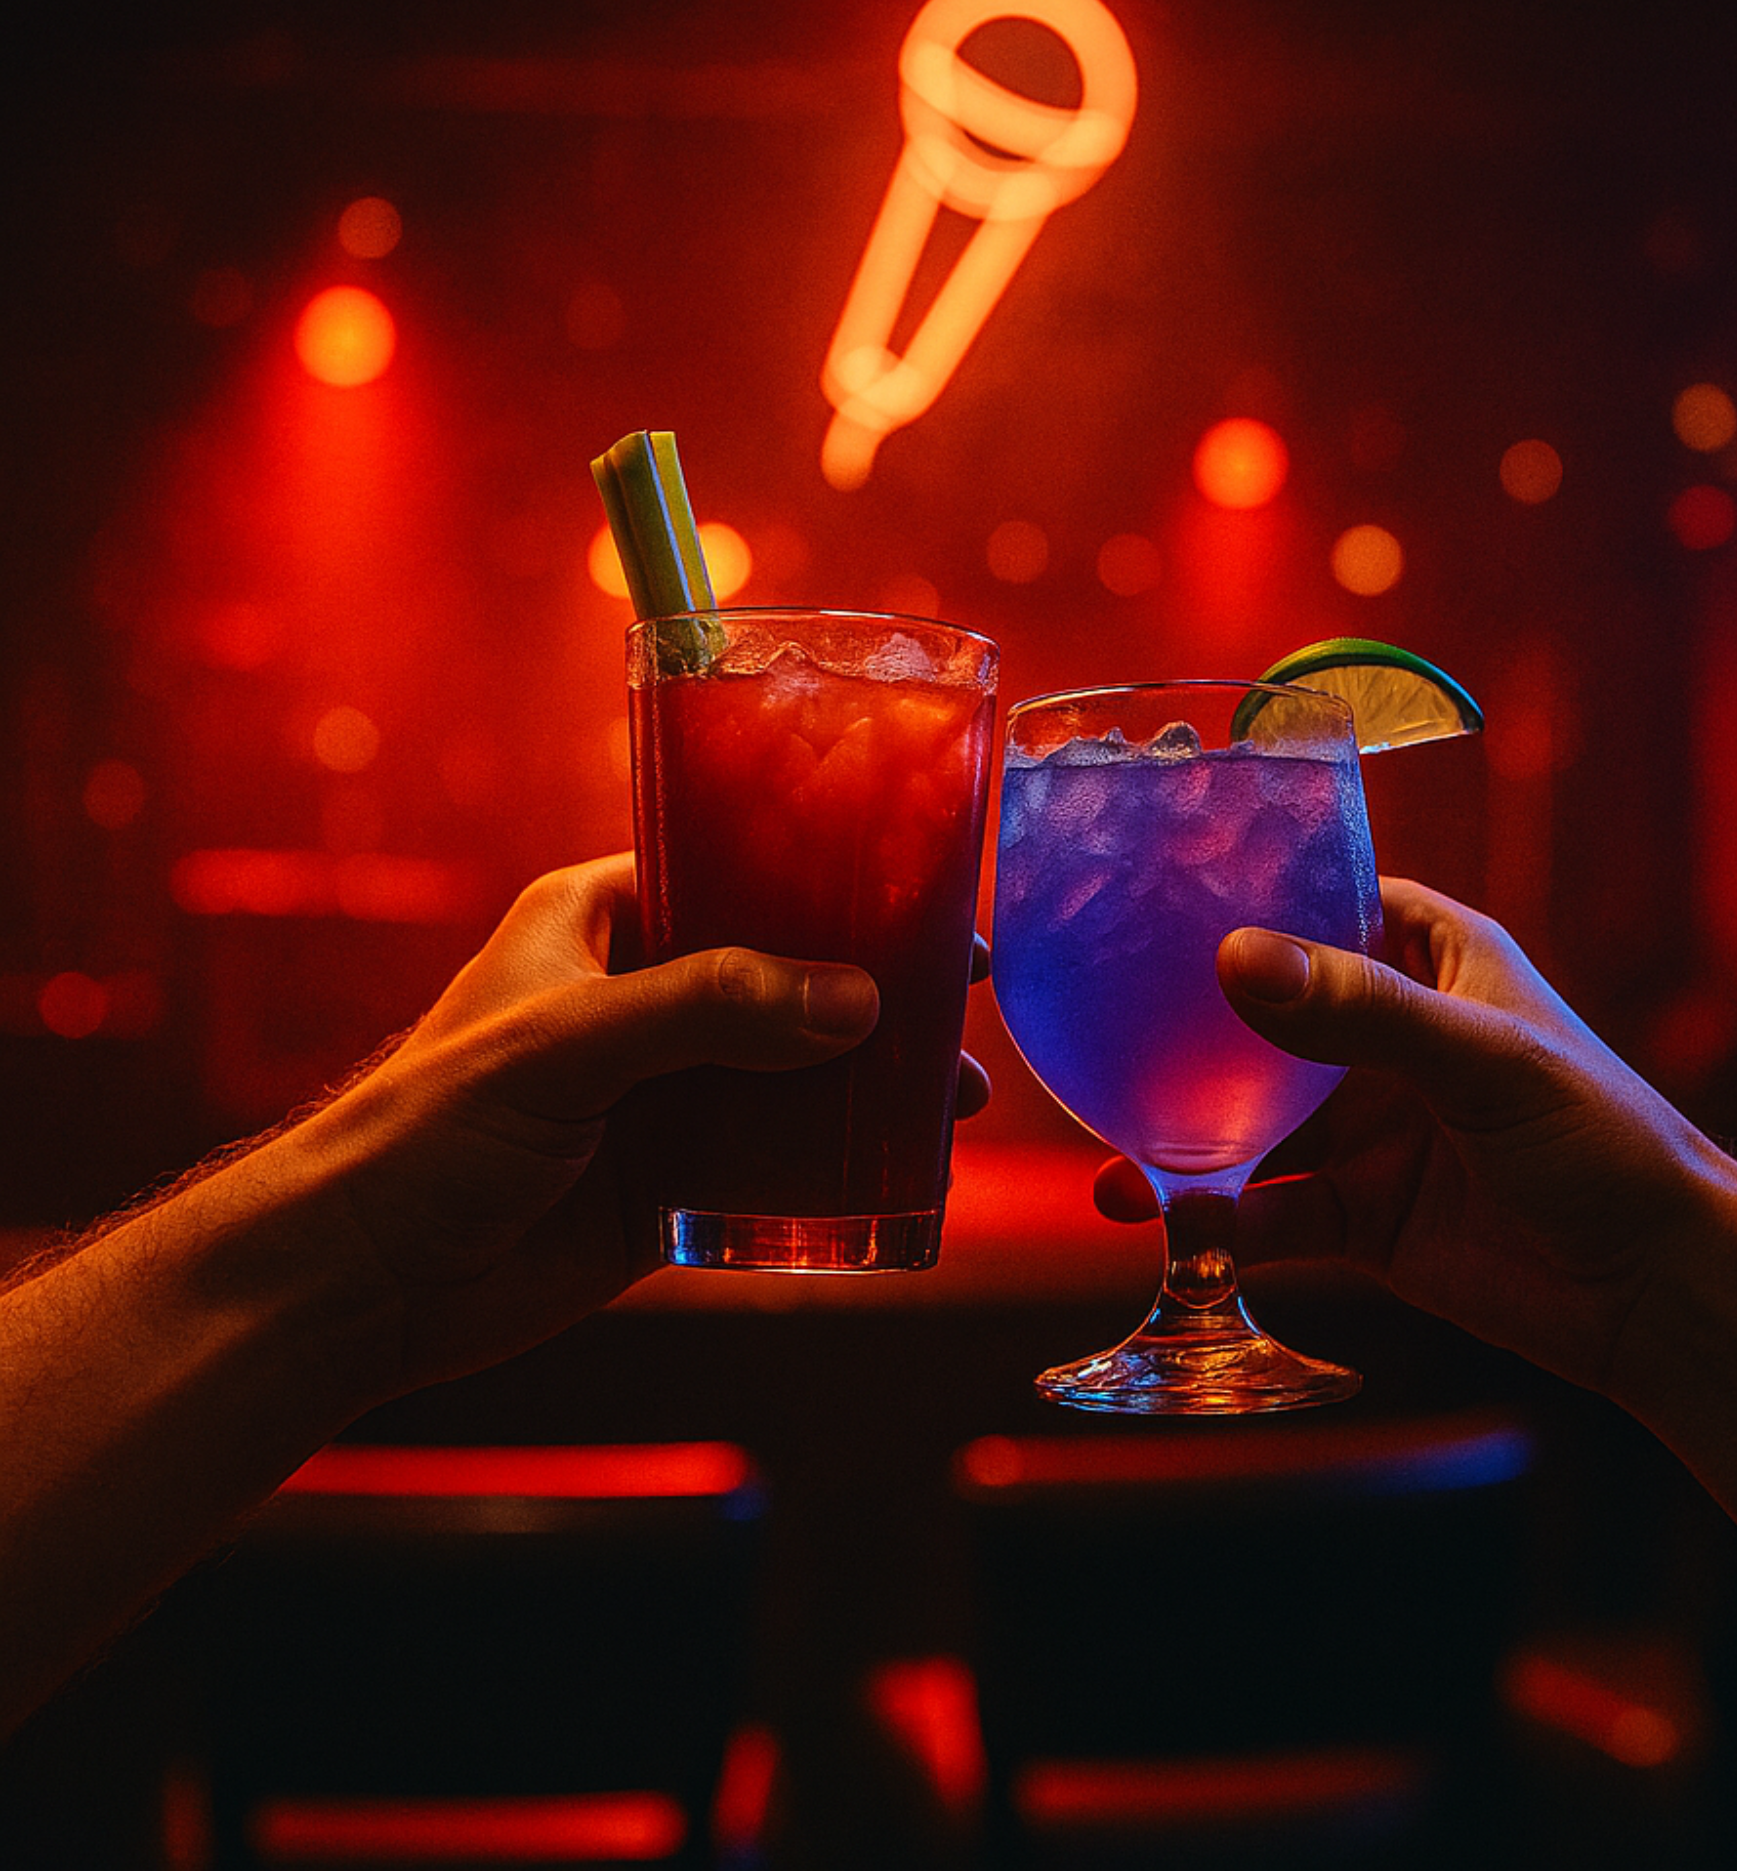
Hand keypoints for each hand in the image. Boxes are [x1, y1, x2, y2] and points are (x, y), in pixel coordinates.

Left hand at [259, 856, 985, 1397]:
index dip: (831, 874)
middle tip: (966, 992)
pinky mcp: (670, 1182)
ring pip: (795, 1069)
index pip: (737, 866)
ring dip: (875, 1079)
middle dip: (876, 982)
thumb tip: (854, 1001)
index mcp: (603, 920)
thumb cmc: (427, 1126)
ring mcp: (661, 1093)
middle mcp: (641, 996)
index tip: (923, 888)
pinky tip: (908, 1171)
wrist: (360, 1281)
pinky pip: (778, 1161)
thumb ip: (708, 1008)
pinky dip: (842, 1163)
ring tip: (962, 1097)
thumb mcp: (568, 1042)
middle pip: (786, 969)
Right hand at [1096, 876, 1736, 1397]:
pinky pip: (1271, 1212)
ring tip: (1111, 1167)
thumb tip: (1233, 959)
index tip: (1143, 895)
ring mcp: (1370, 1128)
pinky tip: (1170, 1229)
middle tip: (1093, 1040)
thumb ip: (1361, 1012)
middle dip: (1182, 1034)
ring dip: (1184, 1143)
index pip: (1319, 897)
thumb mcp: (1484, 1058)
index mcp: (1430, 957)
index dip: (1239, 895)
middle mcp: (1389, 1036)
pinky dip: (1221, 1223)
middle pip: (1261, 1018)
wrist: (1660, 1294)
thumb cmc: (1607, 1141)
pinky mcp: (1362, 1216)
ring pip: (1252, 1123)